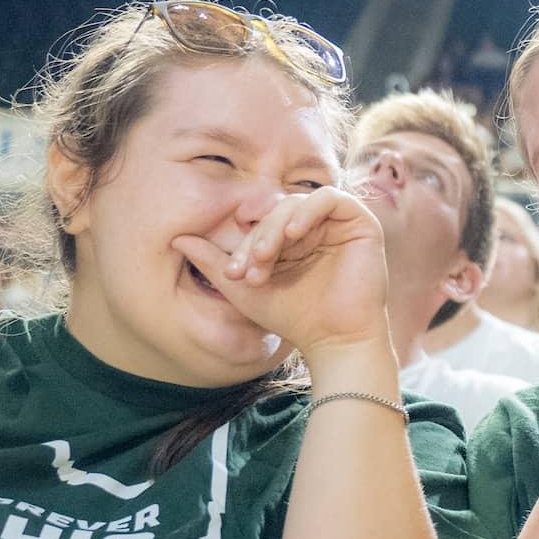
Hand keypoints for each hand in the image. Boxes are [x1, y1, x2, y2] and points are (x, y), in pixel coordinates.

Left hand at [174, 185, 388, 361]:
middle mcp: (314, 229)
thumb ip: (214, 264)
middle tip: (248, 267)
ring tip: (266, 256)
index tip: (233, 271)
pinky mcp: (361, 224)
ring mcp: (337, 225)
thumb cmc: (294, 318)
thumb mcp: (244, 289)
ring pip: (297, 203)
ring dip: (275, 227)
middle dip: (257, 237)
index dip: (244, 239)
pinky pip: (330, 198)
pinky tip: (294, 234)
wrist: (335, 340)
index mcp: (291, 240)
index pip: (260, 222)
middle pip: (276, 211)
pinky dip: (307, 211)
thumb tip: (177, 239)